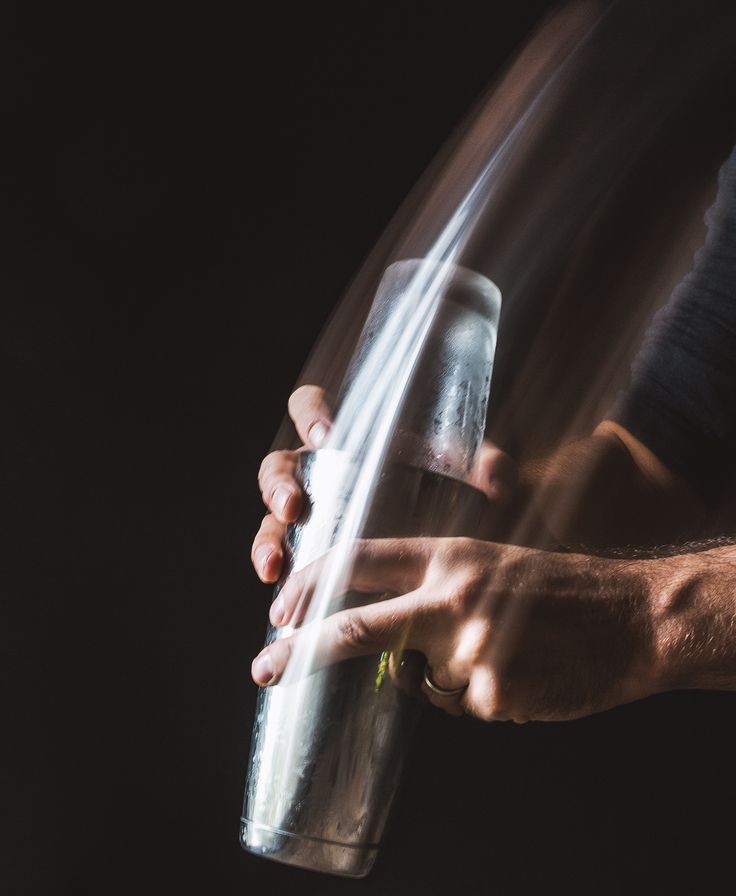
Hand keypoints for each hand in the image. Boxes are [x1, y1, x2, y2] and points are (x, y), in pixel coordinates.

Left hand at [251, 534, 660, 722]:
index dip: (309, 583)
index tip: (277, 610)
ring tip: (504, 651)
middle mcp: (453, 597)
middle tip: (265, 670)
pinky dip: (481, 696)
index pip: (360, 560)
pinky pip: (460, 704)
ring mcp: (471, 650)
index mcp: (449, 554)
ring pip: (421, 678)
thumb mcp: (489, 562)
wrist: (630, 617)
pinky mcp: (492, 697)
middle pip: (358, 627)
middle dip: (302, 652)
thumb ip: (431, 587)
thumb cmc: (557, 589)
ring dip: (447, 675)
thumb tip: (377, 637)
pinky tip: (522, 673)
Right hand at [252, 384, 517, 583]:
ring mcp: (309, 519)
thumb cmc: (456, 499)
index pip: (312, 408)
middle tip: (293, 506)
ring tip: (275, 565)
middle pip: (279, 467)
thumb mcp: (474, 478)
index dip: (311, 413)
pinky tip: (276, 591)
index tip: (326, 436)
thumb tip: (495, 475)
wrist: (458, 561)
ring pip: (270, 520)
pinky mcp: (309, 560)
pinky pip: (279, 562)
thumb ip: (489, 466)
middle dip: (279, 485)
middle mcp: (320, 476)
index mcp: (351, 440)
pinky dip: (273, 573)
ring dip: (267, 538)